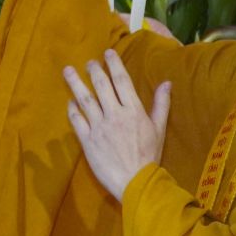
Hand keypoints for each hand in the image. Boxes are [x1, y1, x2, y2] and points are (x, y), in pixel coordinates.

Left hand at [62, 50, 170, 201]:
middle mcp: (115, 115)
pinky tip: (70, 102)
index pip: (122, 81)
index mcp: (133, 111)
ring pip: (85, 100)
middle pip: (101, 86)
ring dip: (75, 83)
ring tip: (68, 70)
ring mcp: (99, 127)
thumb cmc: (150, 156)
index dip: (114, 64)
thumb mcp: (159, 129)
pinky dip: (72, 109)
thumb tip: (166, 82)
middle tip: (89, 62)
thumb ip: (161, 104)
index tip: (107, 52)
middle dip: (94, 70)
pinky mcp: (87, 141)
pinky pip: (77, 121)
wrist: (136, 182)